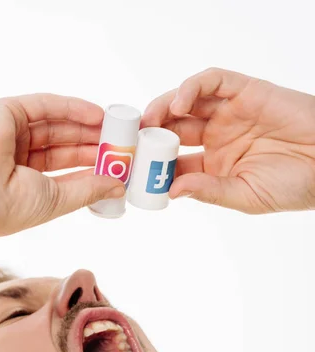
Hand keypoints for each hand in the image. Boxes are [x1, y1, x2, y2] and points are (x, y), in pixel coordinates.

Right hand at [0, 94, 124, 243]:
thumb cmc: (10, 206)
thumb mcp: (58, 199)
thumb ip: (89, 190)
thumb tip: (118, 186)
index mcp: (25, 181)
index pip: (65, 168)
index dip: (91, 164)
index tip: (117, 164)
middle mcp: (17, 156)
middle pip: (63, 144)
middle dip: (93, 144)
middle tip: (121, 144)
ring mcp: (11, 132)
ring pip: (56, 124)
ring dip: (86, 126)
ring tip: (115, 130)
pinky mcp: (6, 112)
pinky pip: (45, 106)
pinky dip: (72, 108)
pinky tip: (96, 115)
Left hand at [142, 68, 314, 213]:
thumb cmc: (292, 185)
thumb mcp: (245, 196)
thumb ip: (209, 191)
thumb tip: (172, 192)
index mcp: (213, 165)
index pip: (174, 162)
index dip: (152, 164)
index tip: (134, 170)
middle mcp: (217, 137)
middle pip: (173, 129)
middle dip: (150, 133)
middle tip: (133, 140)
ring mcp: (229, 113)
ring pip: (186, 102)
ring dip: (163, 107)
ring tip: (150, 120)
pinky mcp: (244, 91)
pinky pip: (212, 81)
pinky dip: (192, 87)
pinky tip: (180, 104)